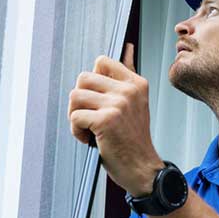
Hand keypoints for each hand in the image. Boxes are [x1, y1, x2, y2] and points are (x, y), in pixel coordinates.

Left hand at [67, 49, 163, 195]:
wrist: (143, 170)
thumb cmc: (134, 140)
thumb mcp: (135, 103)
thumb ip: (126, 78)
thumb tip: (127, 48)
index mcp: (136, 83)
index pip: (101, 61)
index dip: (92, 82)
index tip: (99, 101)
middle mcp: (129, 90)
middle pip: (83, 78)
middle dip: (80, 100)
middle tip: (91, 117)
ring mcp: (118, 105)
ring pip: (75, 96)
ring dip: (76, 116)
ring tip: (90, 129)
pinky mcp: (106, 121)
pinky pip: (74, 117)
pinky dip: (77, 131)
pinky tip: (91, 140)